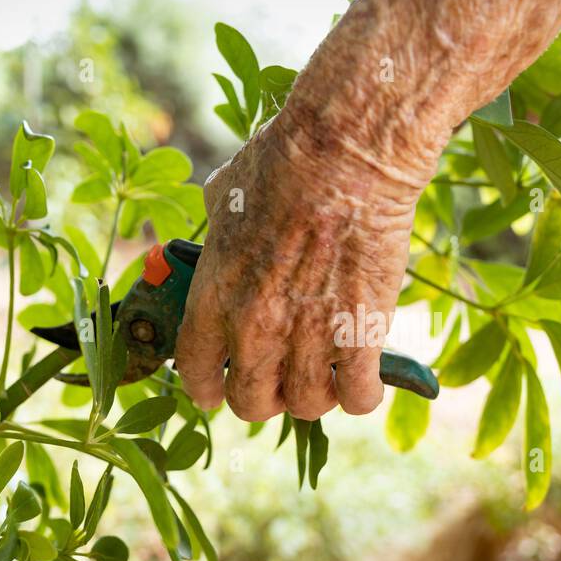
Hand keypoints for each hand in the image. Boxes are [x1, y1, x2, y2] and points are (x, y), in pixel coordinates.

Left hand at [174, 113, 415, 421]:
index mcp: (214, 296)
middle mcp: (256, 328)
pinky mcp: (361, 336)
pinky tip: (364, 373)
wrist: (345, 153)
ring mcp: (310, 337)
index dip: (206, 387)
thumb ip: (218, 238)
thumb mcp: (226, 197)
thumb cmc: (284, 161)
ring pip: (308, 407)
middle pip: (252, 404)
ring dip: (316, 394)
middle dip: (265, 397)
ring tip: (327, 372)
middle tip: (281, 377)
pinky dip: (362, 392)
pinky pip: (359, 398)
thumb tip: (219, 240)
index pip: (196, 371)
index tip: (216, 390)